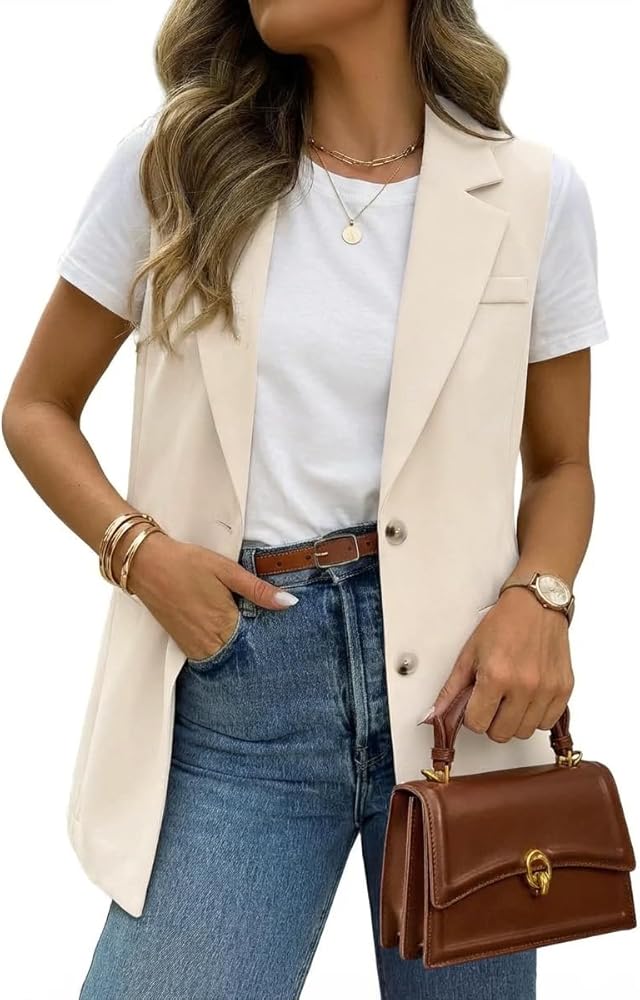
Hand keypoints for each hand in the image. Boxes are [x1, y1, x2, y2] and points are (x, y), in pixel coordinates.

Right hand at [116, 531, 297, 660]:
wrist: (146, 564)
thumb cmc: (187, 563)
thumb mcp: (227, 570)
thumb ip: (258, 590)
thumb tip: (289, 603)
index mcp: (225, 622)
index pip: (257, 643)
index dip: (269, 638)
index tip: (280, 634)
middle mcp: (209, 640)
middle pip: (241, 653)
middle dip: (253, 646)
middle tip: (264, 634)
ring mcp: (193, 644)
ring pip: (224, 657)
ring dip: (235, 649)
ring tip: (244, 632)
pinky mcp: (182, 643)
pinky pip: (207, 655)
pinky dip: (218, 648)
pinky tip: (223, 633)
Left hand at [427, 587, 573, 741]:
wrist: (537, 604)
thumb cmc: (504, 623)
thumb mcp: (469, 653)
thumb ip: (451, 689)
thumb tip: (436, 715)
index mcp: (496, 675)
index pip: (477, 724)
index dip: (472, 716)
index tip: (475, 704)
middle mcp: (524, 685)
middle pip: (501, 733)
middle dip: (491, 721)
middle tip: (492, 701)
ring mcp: (546, 689)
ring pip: (524, 732)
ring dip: (514, 721)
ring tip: (510, 698)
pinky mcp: (564, 689)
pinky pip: (547, 722)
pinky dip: (536, 716)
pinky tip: (528, 698)